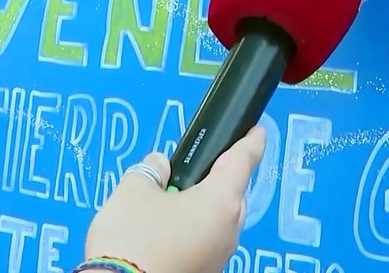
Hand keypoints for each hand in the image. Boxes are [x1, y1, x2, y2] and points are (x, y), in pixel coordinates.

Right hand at [84, 127, 266, 272]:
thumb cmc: (131, 238)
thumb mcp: (134, 189)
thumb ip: (152, 169)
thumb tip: (161, 167)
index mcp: (220, 201)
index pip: (243, 161)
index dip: (251, 142)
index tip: (257, 131)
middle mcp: (229, 230)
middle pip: (232, 194)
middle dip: (217, 179)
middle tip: (191, 172)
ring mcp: (220, 257)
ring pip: (219, 221)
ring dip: (204, 209)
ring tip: (171, 204)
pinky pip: (207, 243)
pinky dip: (195, 232)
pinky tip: (167, 232)